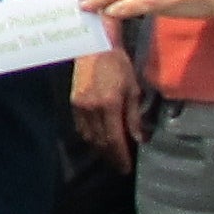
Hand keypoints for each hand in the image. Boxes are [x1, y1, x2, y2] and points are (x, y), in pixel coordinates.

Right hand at [71, 45, 146, 170]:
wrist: (95, 46)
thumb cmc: (119, 64)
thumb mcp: (133, 89)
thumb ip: (134, 116)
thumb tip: (139, 139)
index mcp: (110, 104)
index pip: (114, 138)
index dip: (120, 156)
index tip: (126, 168)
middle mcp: (92, 108)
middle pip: (100, 141)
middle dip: (111, 156)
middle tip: (120, 166)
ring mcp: (80, 106)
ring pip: (89, 136)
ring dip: (100, 149)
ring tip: (111, 155)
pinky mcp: (73, 102)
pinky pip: (81, 127)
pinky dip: (90, 137)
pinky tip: (98, 140)